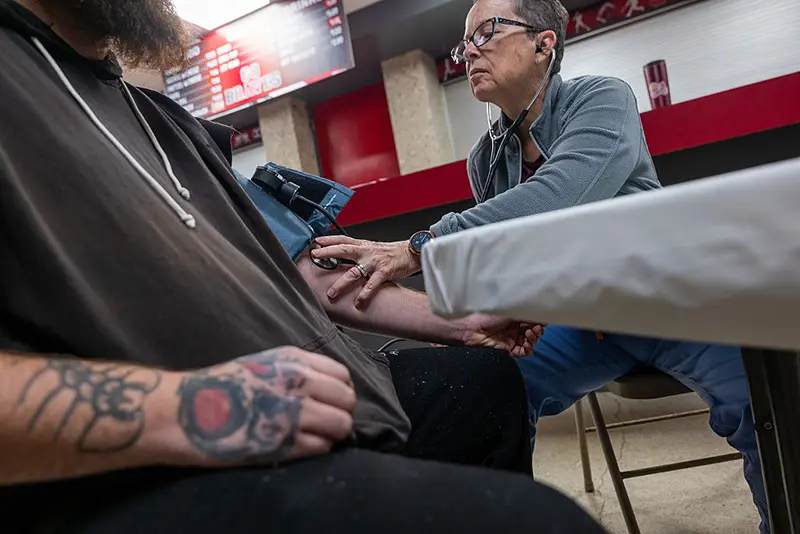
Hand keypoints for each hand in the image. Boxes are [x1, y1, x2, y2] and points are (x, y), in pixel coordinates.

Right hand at [176, 347, 355, 465]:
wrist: (185, 411)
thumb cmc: (220, 387)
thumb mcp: (262, 362)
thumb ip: (296, 369)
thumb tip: (326, 386)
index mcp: (294, 359)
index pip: (343, 375)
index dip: (341, 390)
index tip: (331, 400)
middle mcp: (300, 382)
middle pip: (347, 400)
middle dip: (341, 412)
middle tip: (326, 422)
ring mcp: (295, 412)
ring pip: (342, 425)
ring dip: (333, 433)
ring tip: (315, 435)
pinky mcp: (286, 442)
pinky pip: (323, 446)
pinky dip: (317, 448)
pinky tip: (300, 446)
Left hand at [311, 236, 419, 307]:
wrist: (410, 252)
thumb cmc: (390, 252)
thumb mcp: (371, 248)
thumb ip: (356, 252)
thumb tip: (339, 257)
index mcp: (362, 245)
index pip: (343, 239)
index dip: (329, 240)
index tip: (316, 242)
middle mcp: (366, 252)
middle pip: (344, 250)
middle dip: (328, 253)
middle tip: (315, 256)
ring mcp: (374, 262)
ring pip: (354, 272)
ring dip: (342, 283)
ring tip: (331, 293)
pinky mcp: (384, 272)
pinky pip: (372, 284)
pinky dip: (365, 294)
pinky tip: (358, 302)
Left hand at [460, 315, 545, 357]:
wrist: (473, 329)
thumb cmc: (489, 316)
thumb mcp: (510, 310)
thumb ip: (526, 312)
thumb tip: (541, 312)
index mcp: (515, 318)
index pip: (532, 320)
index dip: (539, 320)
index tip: (543, 318)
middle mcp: (515, 329)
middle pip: (534, 331)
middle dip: (538, 329)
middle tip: (537, 327)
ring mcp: (512, 340)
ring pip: (530, 342)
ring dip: (534, 338)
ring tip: (531, 333)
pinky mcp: (509, 350)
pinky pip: (523, 352)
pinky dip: (528, 348)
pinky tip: (527, 342)